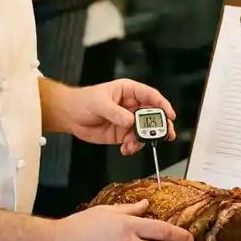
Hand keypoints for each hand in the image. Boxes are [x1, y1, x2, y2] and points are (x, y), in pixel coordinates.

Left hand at [48, 78, 176, 154]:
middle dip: (160, 126)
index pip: (151, 96)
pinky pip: (134, 141)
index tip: (170, 115)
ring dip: (143, 140)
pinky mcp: (122, 134)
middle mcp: (131, 106)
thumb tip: (130, 121)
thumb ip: (115, 113)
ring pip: (145, 131)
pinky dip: (133, 147)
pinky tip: (126, 149)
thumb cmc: (83, 101)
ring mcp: (128, 121)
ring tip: (134, 145)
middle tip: (166, 135)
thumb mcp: (99, 104)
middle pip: (153, 115)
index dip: (163, 105)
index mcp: (129, 91)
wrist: (70, 115)